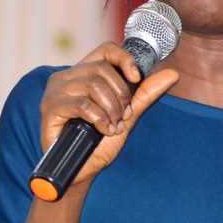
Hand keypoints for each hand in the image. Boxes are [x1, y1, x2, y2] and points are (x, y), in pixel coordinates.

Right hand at [38, 42, 178, 189]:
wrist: (81, 172)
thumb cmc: (99, 143)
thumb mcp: (127, 115)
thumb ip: (145, 93)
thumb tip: (173, 74)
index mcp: (82, 74)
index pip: (106, 50)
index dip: (125, 60)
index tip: (137, 79)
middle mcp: (65, 77)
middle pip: (102, 68)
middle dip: (120, 95)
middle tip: (122, 117)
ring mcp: (55, 91)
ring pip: (93, 85)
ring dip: (111, 109)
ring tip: (112, 126)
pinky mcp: (49, 107)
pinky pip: (82, 104)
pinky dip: (99, 118)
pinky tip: (102, 131)